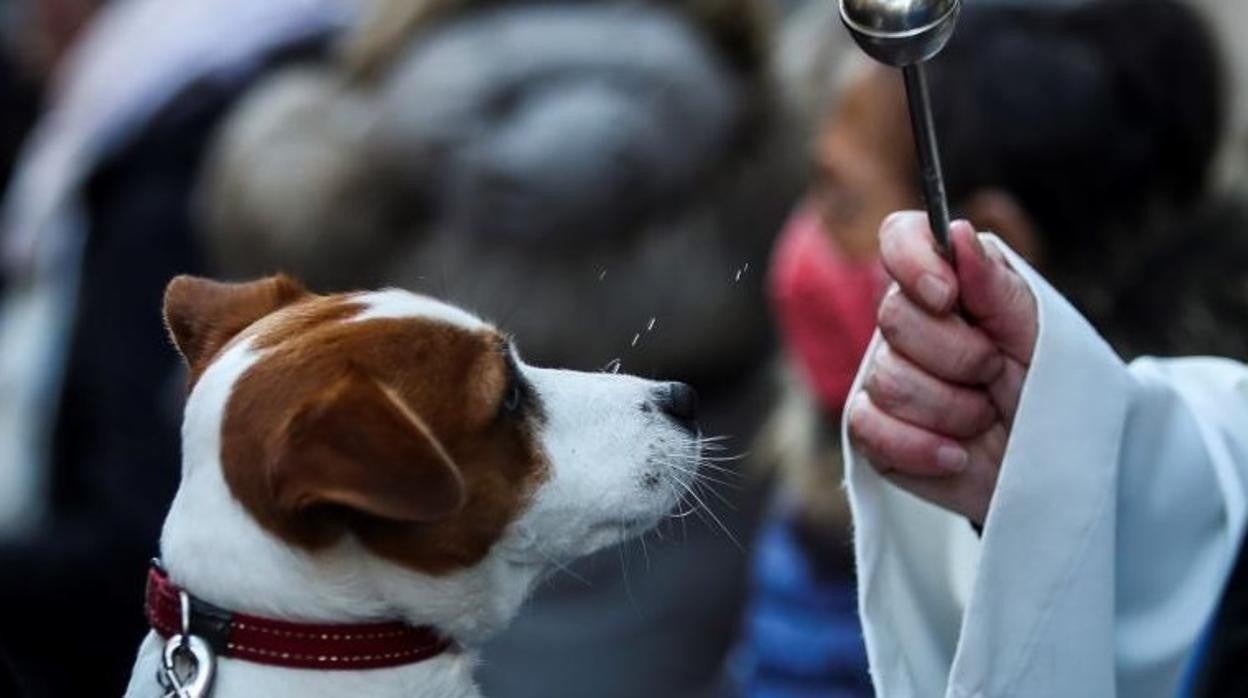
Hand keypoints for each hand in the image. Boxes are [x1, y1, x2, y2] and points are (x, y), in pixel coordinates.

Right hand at [846, 212, 1037, 523]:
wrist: (1053, 466)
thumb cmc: (1051, 393)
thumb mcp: (1043, 335)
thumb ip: (998, 286)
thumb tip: (957, 233)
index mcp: (949, 283)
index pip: (901, 237)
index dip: (912, 260)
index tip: (947, 295)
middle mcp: (909, 324)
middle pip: (894, 317)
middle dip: (959, 356)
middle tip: (995, 373)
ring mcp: (884, 377)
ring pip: (888, 380)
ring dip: (953, 410)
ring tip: (985, 418)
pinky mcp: (873, 430)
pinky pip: (867, 428)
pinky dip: (920, 448)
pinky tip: (956, 455)